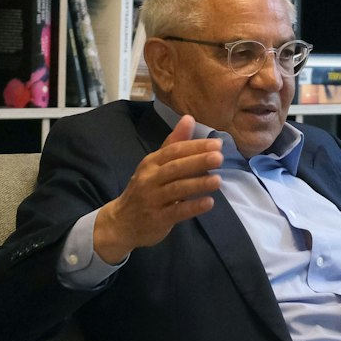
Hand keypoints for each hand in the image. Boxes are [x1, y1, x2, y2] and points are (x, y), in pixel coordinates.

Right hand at [93, 114, 224, 263]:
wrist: (122, 222)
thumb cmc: (145, 190)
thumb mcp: (155, 165)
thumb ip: (173, 143)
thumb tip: (189, 118)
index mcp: (151, 163)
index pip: (173, 151)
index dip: (195, 147)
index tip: (217, 144)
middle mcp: (150, 178)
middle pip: (175, 167)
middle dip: (197, 161)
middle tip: (219, 158)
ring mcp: (152, 199)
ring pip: (176, 189)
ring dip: (197, 184)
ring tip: (217, 180)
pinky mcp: (157, 219)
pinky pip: (176, 212)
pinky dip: (193, 207)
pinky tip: (209, 203)